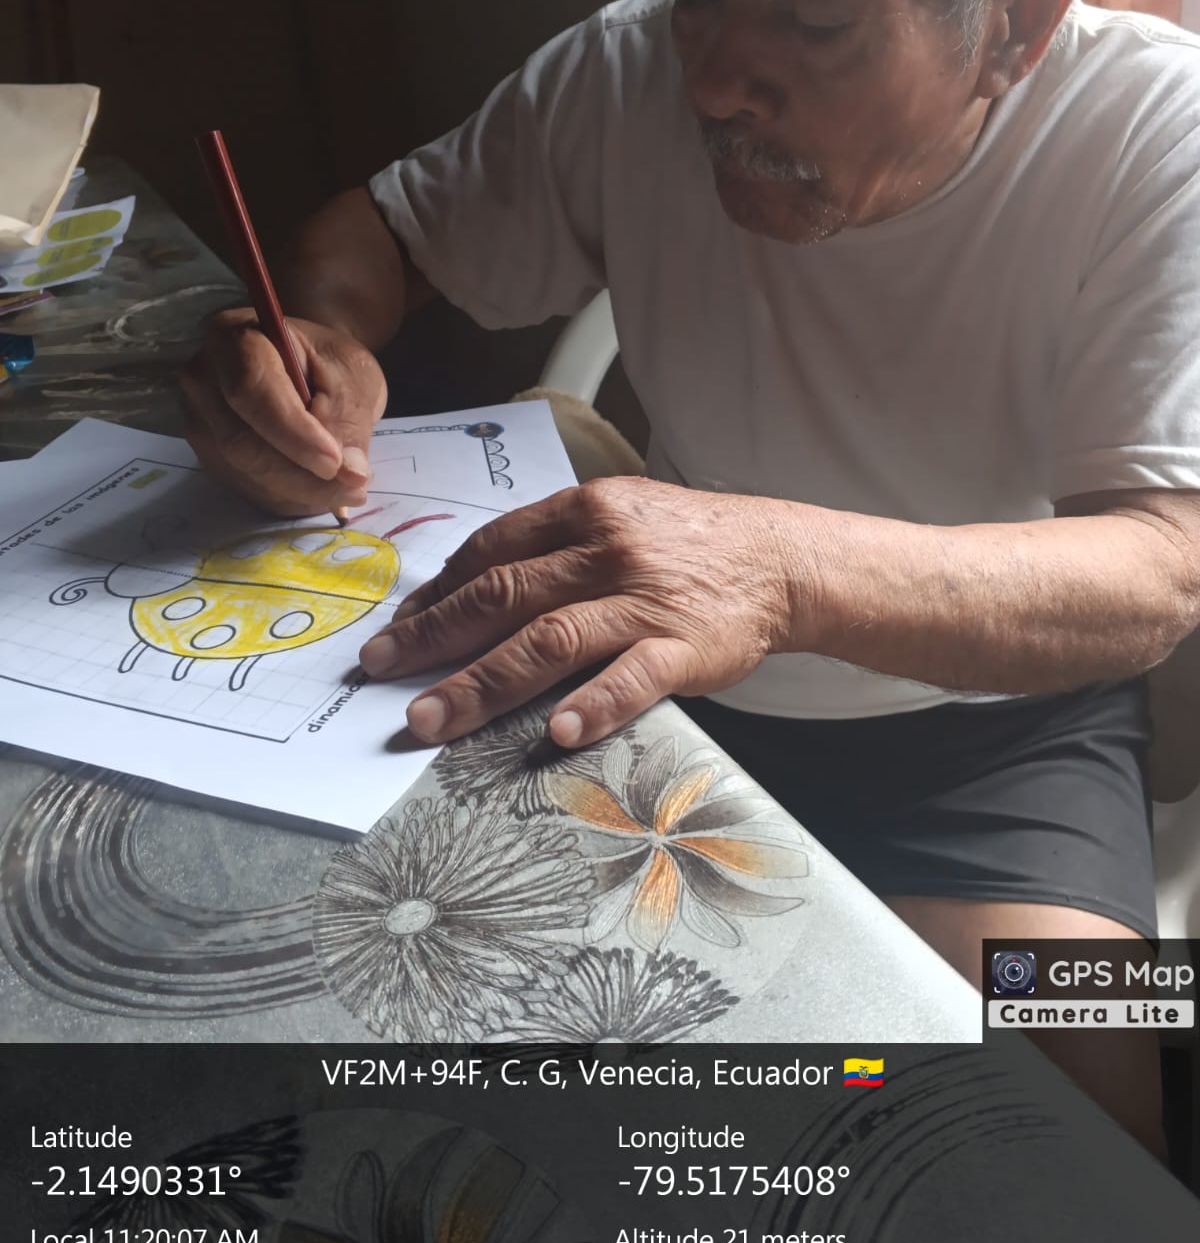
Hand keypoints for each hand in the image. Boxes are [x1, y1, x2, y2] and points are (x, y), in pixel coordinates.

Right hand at [181, 307, 386, 515]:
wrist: (308, 365)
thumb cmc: (329, 361)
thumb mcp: (353, 376)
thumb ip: (348, 418)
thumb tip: (350, 472)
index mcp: (232, 336)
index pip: (251, 391)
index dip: (292, 433)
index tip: (335, 463)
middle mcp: (203, 379)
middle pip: (242, 442)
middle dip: (302, 475)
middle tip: (354, 488)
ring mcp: (200, 421)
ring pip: (246, 473)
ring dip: (301, 492)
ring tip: (347, 489)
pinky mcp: (210, 456)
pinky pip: (248, 489)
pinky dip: (291, 498)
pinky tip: (321, 491)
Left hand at [358, 475, 808, 746]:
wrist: (780, 558)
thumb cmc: (688, 544)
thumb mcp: (619, 516)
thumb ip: (553, 544)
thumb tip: (471, 586)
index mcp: (584, 512)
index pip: (491, 550)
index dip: (436, 591)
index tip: (397, 626)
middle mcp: (606, 550)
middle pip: (502, 595)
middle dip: (431, 637)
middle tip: (380, 672)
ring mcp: (645, 599)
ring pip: (549, 640)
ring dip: (481, 683)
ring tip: (430, 720)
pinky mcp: (685, 645)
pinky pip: (633, 677)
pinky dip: (592, 703)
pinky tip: (555, 731)